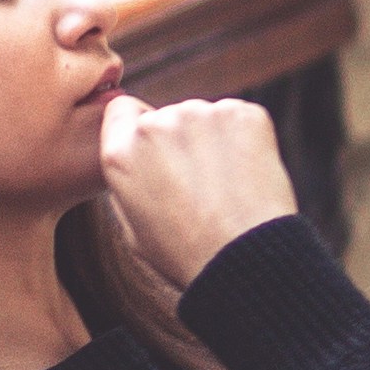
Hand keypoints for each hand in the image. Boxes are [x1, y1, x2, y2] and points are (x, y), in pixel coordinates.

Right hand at [96, 90, 298, 311]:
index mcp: (123, 152)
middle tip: (199, 184)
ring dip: (212, 141)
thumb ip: (130, 180)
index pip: (121, 111)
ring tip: (226, 187)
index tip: (158, 153)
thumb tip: (139, 159)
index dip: (138, 129)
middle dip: (180, 141)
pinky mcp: (244, 114)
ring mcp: (202, 114)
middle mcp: (157, 124)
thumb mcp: (133, 227)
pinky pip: (240, 120)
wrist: (245, 259)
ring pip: (204, 118)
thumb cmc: (188, 254)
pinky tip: (247, 176)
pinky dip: (245, 140)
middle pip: (166, 117)